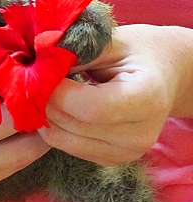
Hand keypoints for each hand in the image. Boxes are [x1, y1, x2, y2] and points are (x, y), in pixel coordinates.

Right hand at [0, 9, 49, 193]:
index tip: (26, 54)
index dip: (8, 68)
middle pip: (5, 117)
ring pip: (19, 148)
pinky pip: (14, 166)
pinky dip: (32, 145)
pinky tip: (40, 125)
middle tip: (49, 76)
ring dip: (41, 122)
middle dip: (32, 96)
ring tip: (53, 101)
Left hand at [38, 24, 192, 165]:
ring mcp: (126, 152)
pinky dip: (55, 127)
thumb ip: (78, 54)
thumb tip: (41, 65)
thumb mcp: (113, 42)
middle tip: (35, 82)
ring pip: (63, 140)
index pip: (90, 107)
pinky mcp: (112, 159)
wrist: (166, 77)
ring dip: (46, 116)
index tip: (41, 74)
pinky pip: (67, 147)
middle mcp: (140, 135)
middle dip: (46, 102)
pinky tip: (58, 108)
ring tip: (46, 93)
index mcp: (147, 98)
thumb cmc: (140, 53)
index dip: (58, 92)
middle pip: (73, 125)